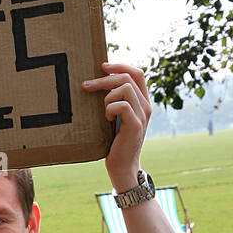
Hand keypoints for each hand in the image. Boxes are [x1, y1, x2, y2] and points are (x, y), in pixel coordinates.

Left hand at [82, 61, 150, 192]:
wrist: (122, 166)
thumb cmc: (114, 142)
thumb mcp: (114, 116)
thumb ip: (113, 100)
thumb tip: (95, 82)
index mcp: (142, 101)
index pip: (137, 73)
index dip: (120, 65)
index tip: (102, 66)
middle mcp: (146, 106)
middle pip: (128, 77)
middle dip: (104, 79)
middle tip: (86, 85)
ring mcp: (143, 115)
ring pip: (125, 88)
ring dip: (107, 96)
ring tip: (103, 111)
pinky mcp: (136, 125)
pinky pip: (122, 105)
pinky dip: (110, 109)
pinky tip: (107, 120)